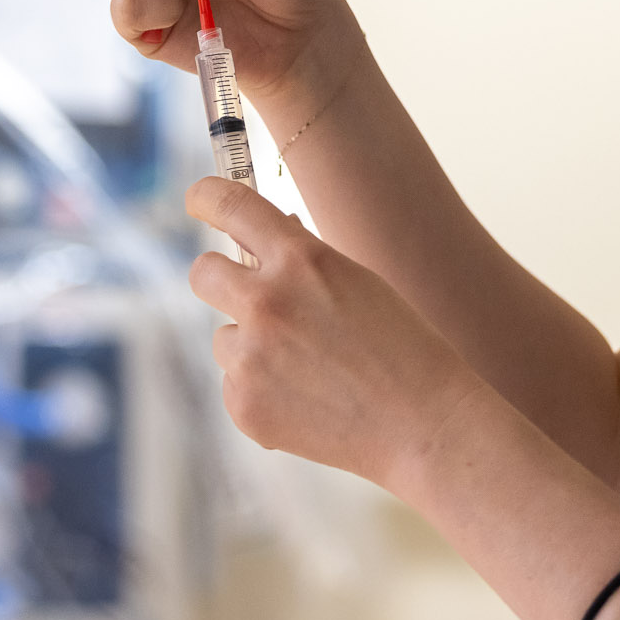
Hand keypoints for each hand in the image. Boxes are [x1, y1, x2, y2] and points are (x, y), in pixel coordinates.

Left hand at [186, 177, 489, 491]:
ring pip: (225, 337)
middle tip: (252, 296)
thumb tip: (254, 241)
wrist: (421, 423)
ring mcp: (250, 357)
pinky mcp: (242, 404)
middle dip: (220, 279)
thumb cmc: (401, 347)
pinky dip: (262, 388)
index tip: (199, 200)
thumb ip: (302, 261)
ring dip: (253, 345)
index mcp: (301, 259)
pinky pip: (236, 382)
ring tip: (310, 368)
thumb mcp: (356, 282)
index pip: (230, 205)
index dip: (206, 197)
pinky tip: (308, 398)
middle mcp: (267, 301)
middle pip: (203, 273)